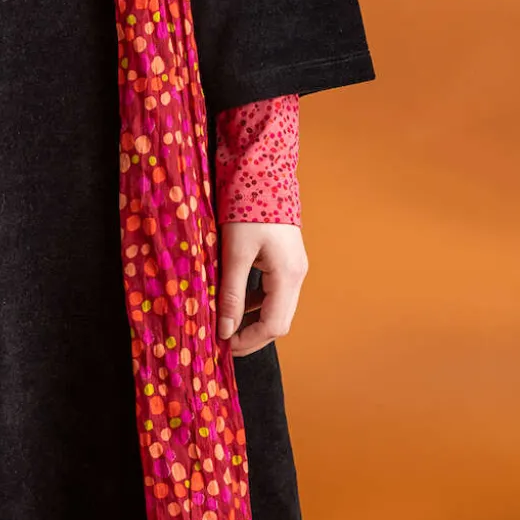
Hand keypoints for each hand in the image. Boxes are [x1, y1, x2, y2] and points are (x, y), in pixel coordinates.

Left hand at [217, 221, 307, 356]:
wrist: (263, 172)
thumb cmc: (247, 209)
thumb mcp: (235, 253)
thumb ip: (232, 293)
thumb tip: (226, 330)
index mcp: (288, 276)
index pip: (273, 326)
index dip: (248, 342)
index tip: (223, 347)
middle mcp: (296, 275)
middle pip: (278, 321)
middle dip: (251, 336)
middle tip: (223, 342)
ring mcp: (294, 267)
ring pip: (276, 307)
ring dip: (253, 320)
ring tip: (225, 325)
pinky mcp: (285, 259)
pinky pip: (273, 291)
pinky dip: (255, 302)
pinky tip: (235, 300)